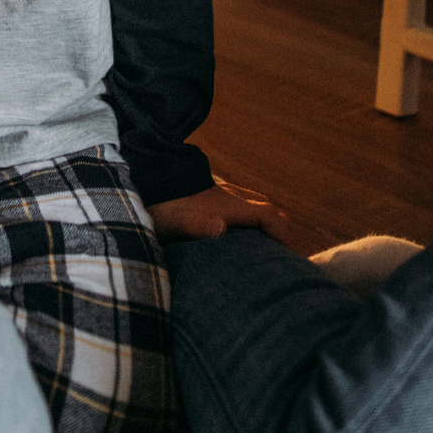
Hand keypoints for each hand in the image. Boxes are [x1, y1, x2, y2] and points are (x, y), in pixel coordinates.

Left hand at [147, 179, 309, 253]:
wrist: (142, 178)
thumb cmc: (157, 205)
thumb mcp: (172, 220)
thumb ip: (196, 225)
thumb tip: (220, 226)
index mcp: (227, 204)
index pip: (268, 215)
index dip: (283, 233)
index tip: (291, 255)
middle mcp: (228, 195)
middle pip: (264, 207)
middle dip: (277, 227)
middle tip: (281, 254)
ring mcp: (219, 191)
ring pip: (252, 202)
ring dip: (262, 221)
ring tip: (262, 247)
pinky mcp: (208, 193)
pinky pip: (238, 202)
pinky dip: (248, 216)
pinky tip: (236, 232)